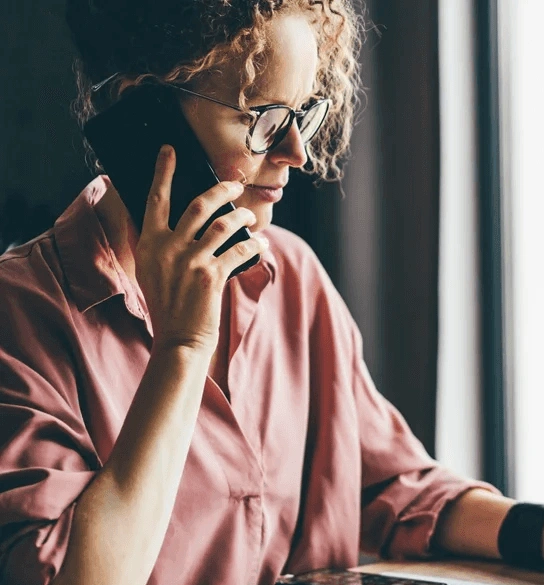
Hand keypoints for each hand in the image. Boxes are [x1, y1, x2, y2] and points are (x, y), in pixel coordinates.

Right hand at [136, 144, 267, 354]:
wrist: (178, 340)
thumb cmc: (169, 305)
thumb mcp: (151, 271)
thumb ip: (157, 244)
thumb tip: (173, 218)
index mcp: (148, 244)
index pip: (155, 199)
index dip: (164, 171)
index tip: (170, 150)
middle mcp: (166, 248)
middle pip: (198, 204)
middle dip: (221, 189)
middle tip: (236, 183)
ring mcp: (189, 261)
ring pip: (223, 224)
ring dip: (243, 217)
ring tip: (251, 217)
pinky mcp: (210, 277)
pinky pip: (239, 250)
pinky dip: (254, 245)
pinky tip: (261, 243)